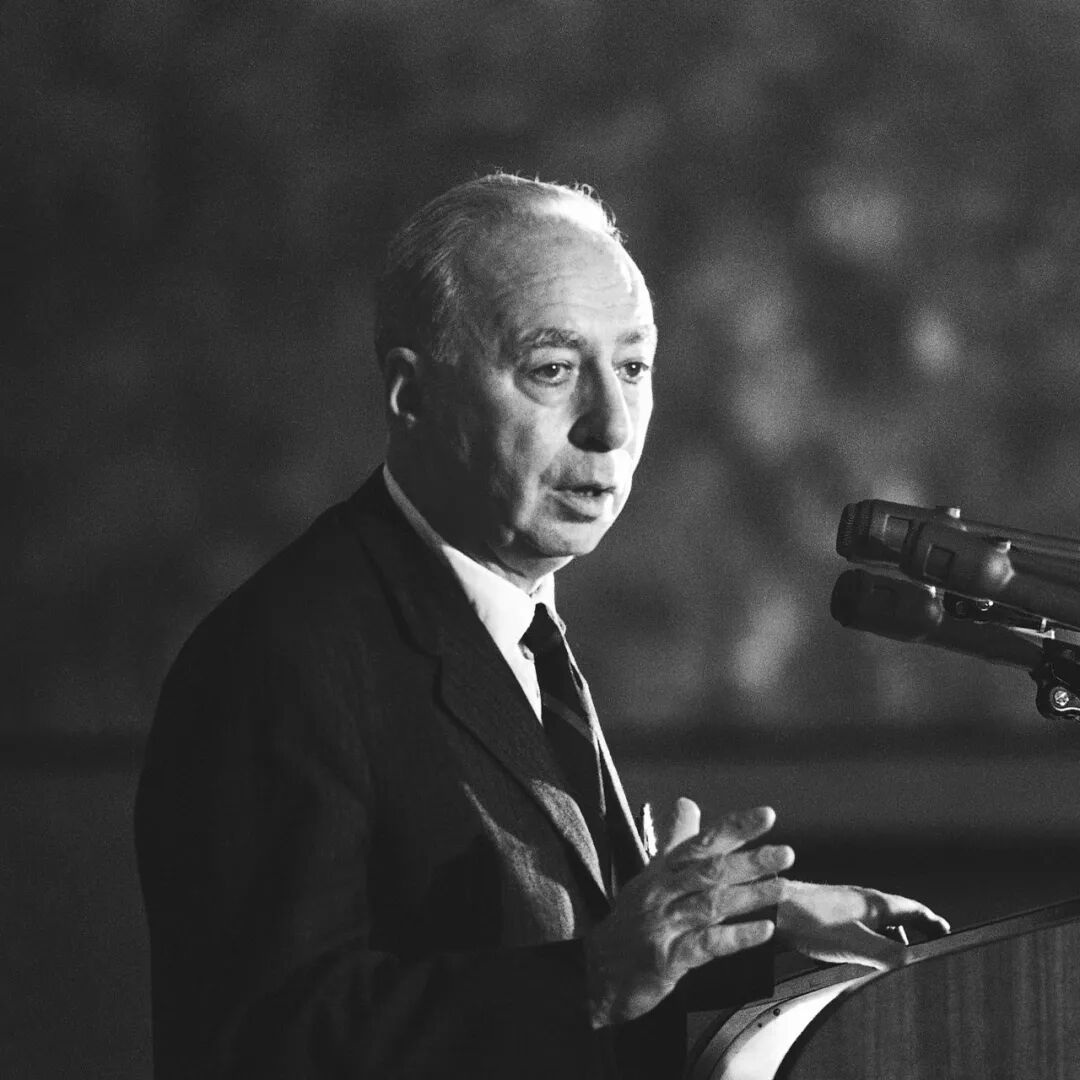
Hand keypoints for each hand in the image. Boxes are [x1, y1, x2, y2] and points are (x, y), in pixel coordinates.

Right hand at [584, 798, 793, 1026]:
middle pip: (709, 870)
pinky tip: (763, 931)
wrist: (600, 971)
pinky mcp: (666, 957)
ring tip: (781, 888)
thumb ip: (674, 840)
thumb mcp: (650, 876)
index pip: (701, 841)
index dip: (734, 827)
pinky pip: (706, 943)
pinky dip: (737, 936)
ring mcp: (663, 923)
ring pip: (710, 903)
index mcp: (662, 870)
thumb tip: (688, 803)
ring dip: (749, 895)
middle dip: (750, 860)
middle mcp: (662, 891)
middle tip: (785, 854)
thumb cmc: (632, 921)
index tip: (766, 815)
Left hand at [777, 879, 950, 969]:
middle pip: (896, 915)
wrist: (771, 910)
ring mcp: (842, 904)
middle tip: (922, 952)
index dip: (932, 922)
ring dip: (886, 939)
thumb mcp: (856, 944)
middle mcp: (861, 899)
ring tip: (889, 960)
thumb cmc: (811, 922)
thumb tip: (917, 962)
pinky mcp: (825, 912)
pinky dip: (864, 941)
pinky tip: (853, 956)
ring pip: (873, 922)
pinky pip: (854, 927)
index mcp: (875, 903)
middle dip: (910, 934)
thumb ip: (888, 954)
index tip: (946, 931)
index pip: (914, 909)